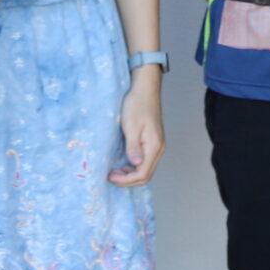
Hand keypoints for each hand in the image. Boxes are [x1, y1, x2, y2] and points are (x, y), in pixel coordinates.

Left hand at [112, 69, 163, 185]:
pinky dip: (134, 166)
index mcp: (154, 146)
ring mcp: (157, 145)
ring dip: (131, 174)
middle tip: (111, 175)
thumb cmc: (137, 105)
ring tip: (116, 170)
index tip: (111, 176)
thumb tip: (136, 164)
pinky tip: (123, 162)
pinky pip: (145, 160)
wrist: (145, 89)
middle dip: (128, 179)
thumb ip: (133, 147)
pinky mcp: (152, 142)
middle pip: (146, 175)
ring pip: (146, 168)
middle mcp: (158, 149)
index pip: (143, 174)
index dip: (126, 180)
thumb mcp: (131, 126)